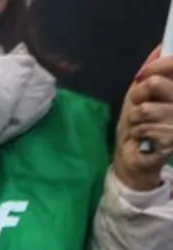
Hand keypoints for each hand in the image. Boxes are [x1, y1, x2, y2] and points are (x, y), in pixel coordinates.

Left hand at [114, 47, 172, 191]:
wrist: (134, 157)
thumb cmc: (139, 124)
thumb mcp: (141, 95)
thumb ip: (152, 71)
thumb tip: (159, 47)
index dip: (157, 66)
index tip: (143, 75)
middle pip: (154, 83)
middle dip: (138, 95)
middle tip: (139, 108)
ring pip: (145, 108)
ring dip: (135, 118)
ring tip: (141, 126)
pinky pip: (144, 127)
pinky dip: (136, 133)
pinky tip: (144, 140)